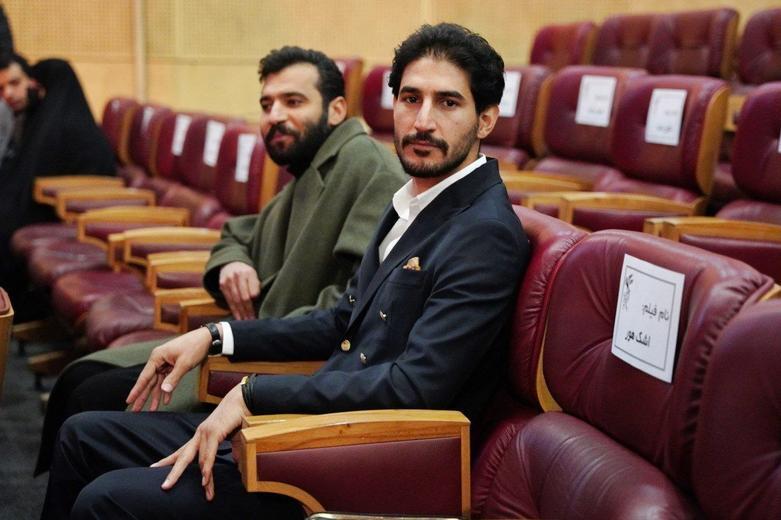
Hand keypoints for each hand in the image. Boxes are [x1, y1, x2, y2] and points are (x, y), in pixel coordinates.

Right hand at [126, 327, 212, 410]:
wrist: (206, 338)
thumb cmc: (194, 347)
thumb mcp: (184, 363)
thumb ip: (174, 378)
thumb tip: (164, 390)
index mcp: (157, 357)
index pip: (144, 377)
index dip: (136, 390)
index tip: (128, 401)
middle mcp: (158, 360)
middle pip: (149, 381)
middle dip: (143, 396)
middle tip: (135, 410)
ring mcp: (165, 363)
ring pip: (158, 383)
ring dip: (156, 396)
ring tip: (151, 410)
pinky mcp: (172, 366)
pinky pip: (167, 380)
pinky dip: (167, 390)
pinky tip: (165, 400)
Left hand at [151, 384, 250, 500]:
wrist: (244, 398)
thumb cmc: (238, 415)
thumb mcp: (234, 436)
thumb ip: (234, 449)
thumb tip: (236, 461)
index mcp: (201, 436)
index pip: (182, 451)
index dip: (168, 461)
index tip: (154, 468)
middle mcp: (200, 434)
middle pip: (183, 457)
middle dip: (173, 473)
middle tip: (164, 486)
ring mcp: (206, 433)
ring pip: (198, 458)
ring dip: (202, 477)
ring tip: (203, 491)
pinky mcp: (215, 432)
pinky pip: (209, 453)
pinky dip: (207, 467)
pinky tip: (206, 479)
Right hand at [219, 262, 260, 319]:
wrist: (230, 264)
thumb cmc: (246, 273)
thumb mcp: (254, 275)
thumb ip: (255, 285)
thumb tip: (254, 298)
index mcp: (248, 272)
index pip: (252, 290)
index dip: (254, 301)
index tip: (258, 310)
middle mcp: (237, 276)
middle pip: (243, 297)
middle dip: (248, 310)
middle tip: (251, 320)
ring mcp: (228, 280)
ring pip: (235, 300)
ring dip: (240, 313)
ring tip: (245, 321)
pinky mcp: (222, 285)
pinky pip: (228, 300)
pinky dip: (234, 310)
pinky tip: (238, 317)